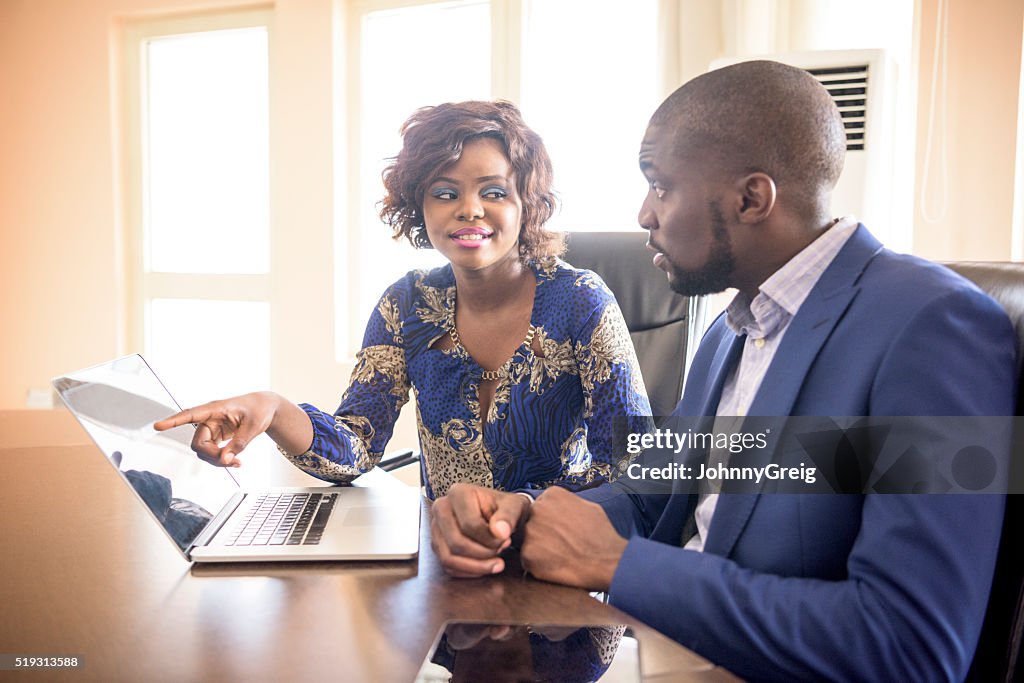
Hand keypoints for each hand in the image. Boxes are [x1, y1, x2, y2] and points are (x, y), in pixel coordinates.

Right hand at [153, 391, 280, 466]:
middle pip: (198, 443)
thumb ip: (238, 444)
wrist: (266, 408)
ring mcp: (212, 428)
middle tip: (232, 461)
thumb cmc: (259, 409)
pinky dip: (221, 460)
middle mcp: (210, 419)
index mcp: (216, 409)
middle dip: (212, 456)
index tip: (158, 426)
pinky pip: (211, 453)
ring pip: (203, 451)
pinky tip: (234, 461)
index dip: (173, 421)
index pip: (190, 414)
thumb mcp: (253, 427)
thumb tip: (225, 460)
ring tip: (236, 462)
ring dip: (216, 461)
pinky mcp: (216, 436)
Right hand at [430, 483, 531, 577]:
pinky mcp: (437, 543)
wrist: (499, 514)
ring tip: (495, 561)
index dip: (490, 539)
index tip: (506, 540)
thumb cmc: (505, 508)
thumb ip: (509, 516)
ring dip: (475, 566)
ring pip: (448, 557)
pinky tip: (485, 566)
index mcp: (458, 493)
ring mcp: (436, 527)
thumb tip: (500, 532)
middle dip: (483, 554)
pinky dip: (468, 571)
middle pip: (456, 543)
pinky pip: (447, 566)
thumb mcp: (514, 506)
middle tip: (501, 550)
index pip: (470, 524)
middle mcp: (441, 507)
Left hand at [520, 486, 626, 590]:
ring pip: (528, 540)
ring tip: (561, 555)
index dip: (551, 521)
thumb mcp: (588, 506)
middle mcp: (537, 509)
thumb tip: (559, 508)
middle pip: (532, 521)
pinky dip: (539, 565)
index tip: (561, 530)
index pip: (541, 506)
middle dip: (542, 533)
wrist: (607, 561)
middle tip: (560, 544)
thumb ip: (567, 504)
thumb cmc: (601, 535)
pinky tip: (557, 565)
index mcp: (551, 495)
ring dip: (539, 549)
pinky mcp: (528, 555)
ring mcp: (530, 532)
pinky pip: (528, 559)